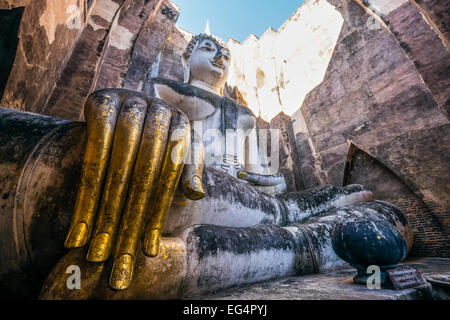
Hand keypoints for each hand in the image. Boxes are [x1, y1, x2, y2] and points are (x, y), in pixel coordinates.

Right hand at [64, 89, 203, 289]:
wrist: (129, 105)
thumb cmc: (158, 139)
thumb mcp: (178, 155)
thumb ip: (187, 173)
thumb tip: (197, 194)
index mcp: (182, 126)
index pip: (171, 176)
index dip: (158, 213)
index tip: (147, 251)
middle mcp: (160, 111)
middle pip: (146, 171)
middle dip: (129, 216)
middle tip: (114, 255)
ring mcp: (131, 102)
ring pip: (119, 162)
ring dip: (104, 208)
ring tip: (92, 246)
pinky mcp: (103, 100)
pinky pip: (95, 146)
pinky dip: (87, 185)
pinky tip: (80, 217)